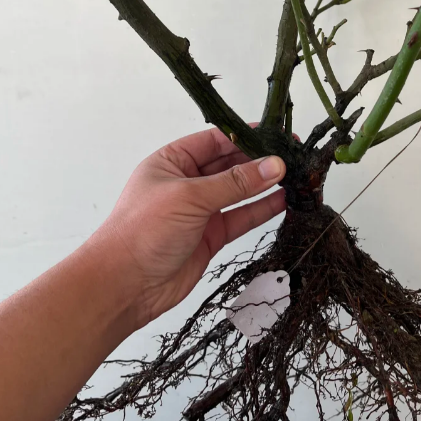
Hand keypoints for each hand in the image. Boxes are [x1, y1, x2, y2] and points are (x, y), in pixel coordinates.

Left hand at [96, 127, 285, 326]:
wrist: (124, 285)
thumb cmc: (143, 231)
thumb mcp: (190, 197)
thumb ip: (235, 182)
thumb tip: (274, 164)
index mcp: (172, 162)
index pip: (215, 140)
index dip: (246, 136)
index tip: (277, 135)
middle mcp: (186, 183)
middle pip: (230, 164)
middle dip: (259, 160)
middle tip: (292, 156)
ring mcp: (199, 210)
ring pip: (238, 192)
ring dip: (264, 184)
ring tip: (295, 176)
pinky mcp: (210, 236)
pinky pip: (240, 217)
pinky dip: (261, 209)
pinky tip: (282, 201)